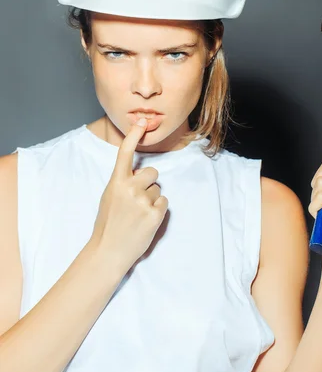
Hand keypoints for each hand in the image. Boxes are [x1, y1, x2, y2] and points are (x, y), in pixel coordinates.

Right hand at [89, 119, 168, 275]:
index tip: (142, 120)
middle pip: (153, 172)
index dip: (134, 134)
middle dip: (149, 182)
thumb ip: (123, 182)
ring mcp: (143, 202)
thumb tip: (141, 175)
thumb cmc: (108, 224)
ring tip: (138, 215)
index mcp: (116, 182)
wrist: (108, 251)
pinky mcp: (155, 215)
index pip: (126, 152)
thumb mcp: (109, 197)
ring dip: (151, 200)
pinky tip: (145, 221)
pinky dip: (157, 211)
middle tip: (137, 199)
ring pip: (158, 190)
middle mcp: (130, 188)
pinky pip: (164, 203)